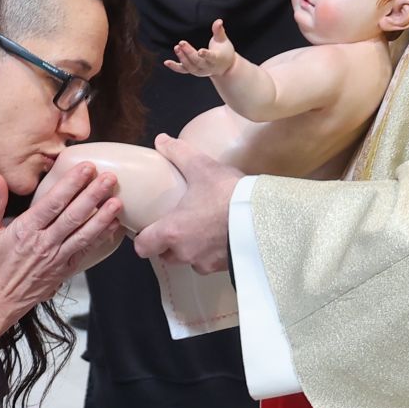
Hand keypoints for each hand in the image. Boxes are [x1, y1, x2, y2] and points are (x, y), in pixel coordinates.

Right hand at [0, 163, 122, 339]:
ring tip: (118, 201)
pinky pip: (85, 252)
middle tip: (110, 179)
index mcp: (25, 231)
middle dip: (93, 195)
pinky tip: (112, 226)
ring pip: (84, 235)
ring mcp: (56, 258)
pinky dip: (100, 238)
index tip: (86, 169)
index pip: (53, 203)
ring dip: (102, 218)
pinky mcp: (64, 270)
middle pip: (73, 216)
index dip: (71, 184)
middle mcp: (44, 243)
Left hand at [131, 134, 240, 274]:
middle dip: (169, 243)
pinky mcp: (225, 268)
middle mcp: (185, 252)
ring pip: (190, 261)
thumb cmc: (227, 194)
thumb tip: (161, 140)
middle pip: (166, 255)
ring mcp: (206, 263)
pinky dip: (213, 253)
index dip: (143, 238)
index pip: (143, 247)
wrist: (265, 217)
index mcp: (172, 231)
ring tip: (203, 230)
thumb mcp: (202, 167)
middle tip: (178, 224)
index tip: (150, 227)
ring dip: (192, 249)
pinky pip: (212, 263)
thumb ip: (179, 153)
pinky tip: (223, 236)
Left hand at [165, 20, 236, 78]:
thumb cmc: (224, 51)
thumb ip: (219, 31)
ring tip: (177, 47)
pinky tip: (166, 62)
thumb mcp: (223, 40)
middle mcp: (208, 67)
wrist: (224, 67)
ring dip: (182, 58)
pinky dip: (174, 67)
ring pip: (189, 67)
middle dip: (189, 53)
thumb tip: (219, 21)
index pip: (211, 57)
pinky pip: (183, 70)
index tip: (200, 51)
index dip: (206, 55)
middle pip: (197, 61)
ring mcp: (200, 71)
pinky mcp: (193, 71)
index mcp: (216, 59)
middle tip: (181, 43)